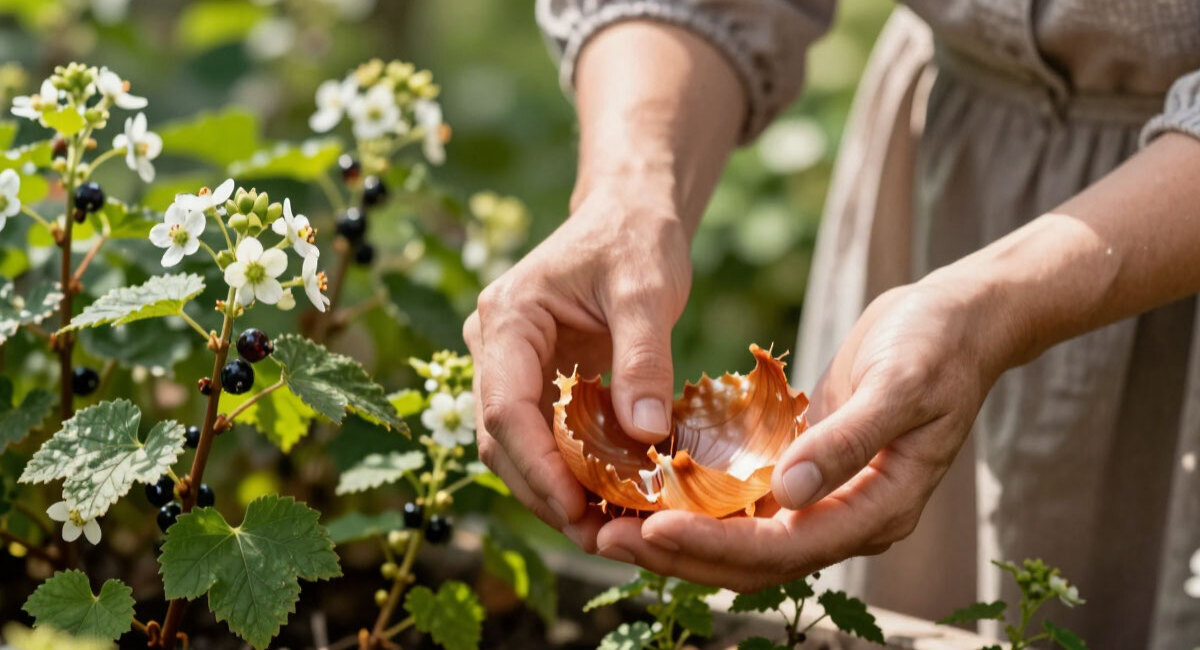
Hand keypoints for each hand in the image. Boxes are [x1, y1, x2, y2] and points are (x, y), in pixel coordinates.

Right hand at [464, 185, 691, 546]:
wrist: (629, 215)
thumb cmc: (635, 239)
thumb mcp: (647, 289)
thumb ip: (644, 357)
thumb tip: (645, 435)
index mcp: (508, 318)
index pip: (504, 407)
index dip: (536, 466)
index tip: (576, 509)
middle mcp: (495, 347)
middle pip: (502, 439)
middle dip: (544, 493)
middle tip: (598, 538)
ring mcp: (511, 368)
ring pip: (516, 448)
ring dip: (554, 492)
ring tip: (606, 530)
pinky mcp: (536, 383)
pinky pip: (543, 439)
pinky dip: (570, 473)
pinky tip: (609, 499)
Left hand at [592, 279, 1010, 591]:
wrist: (958, 319)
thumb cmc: (938, 347)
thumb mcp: (900, 386)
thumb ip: (846, 442)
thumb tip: (788, 495)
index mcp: (878, 510)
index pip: (783, 548)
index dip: (715, 544)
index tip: (653, 528)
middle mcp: (848, 517)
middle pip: (752, 560)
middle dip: (679, 554)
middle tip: (607, 537)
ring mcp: (826, 498)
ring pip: (742, 537)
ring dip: (680, 534)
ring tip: (612, 523)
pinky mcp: (806, 468)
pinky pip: (745, 500)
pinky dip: (699, 500)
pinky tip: (652, 484)